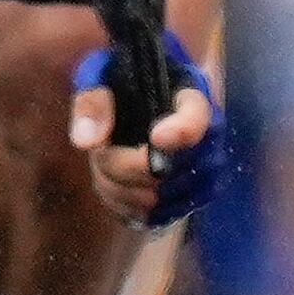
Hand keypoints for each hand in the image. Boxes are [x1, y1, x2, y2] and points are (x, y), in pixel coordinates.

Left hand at [70, 46, 224, 222]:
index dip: (182, 132)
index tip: (157, 135)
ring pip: (158, 200)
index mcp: (189, 97)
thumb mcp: (102, 77)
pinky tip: (113, 186)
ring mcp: (202, 173)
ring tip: (103, 165)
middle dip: (120, 165)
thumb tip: (87, 142)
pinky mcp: (191, 199)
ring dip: (118, 187)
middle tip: (99, 149)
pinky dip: (125, 206)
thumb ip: (93, 103)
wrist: (142, 99)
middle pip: (167, 171)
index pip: (197, 119)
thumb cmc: (122, 83)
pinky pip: (157, 217)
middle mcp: (207, 139)